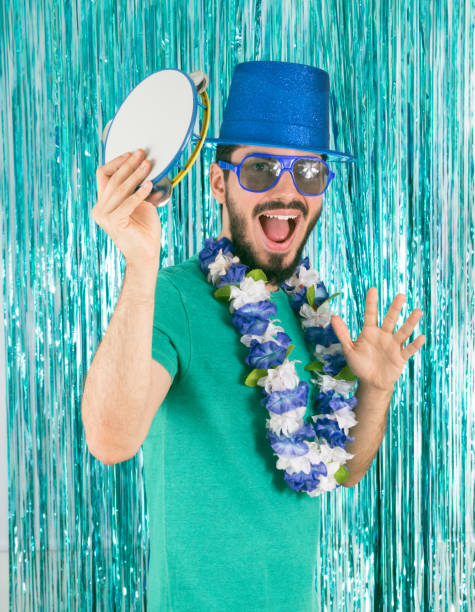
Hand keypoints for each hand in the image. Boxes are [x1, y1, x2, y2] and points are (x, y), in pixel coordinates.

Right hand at [92, 149, 161, 267]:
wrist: (146, 254)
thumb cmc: (145, 230)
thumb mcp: (141, 204)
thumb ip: (137, 189)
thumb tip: (144, 167)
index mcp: (103, 203)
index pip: (104, 175)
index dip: (117, 162)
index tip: (131, 153)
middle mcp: (100, 209)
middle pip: (112, 179)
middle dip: (128, 164)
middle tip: (142, 154)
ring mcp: (104, 216)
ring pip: (119, 188)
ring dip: (135, 175)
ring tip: (148, 165)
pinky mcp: (114, 223)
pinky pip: (127, 203)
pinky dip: (139, 193)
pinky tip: (149, 185)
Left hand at [330, 287, 425, 391]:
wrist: (371, 382)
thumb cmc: (359, 364)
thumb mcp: (348, 349)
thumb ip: (342, 334)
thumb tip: (333, 316)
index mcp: (370, 332)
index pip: (371, 314)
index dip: (371, 303)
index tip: (373, 289)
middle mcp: (383, 335)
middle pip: (390, 320)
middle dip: (395, 308)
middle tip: (401, 295)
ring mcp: (393, 346)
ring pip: (403, 332)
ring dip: (410, 323)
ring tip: (417, 311)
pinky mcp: (400, 358)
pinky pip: (408, 350)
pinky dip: (415, 345)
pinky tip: (422, 337)